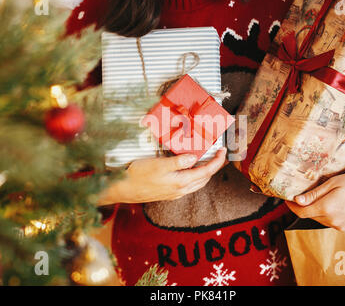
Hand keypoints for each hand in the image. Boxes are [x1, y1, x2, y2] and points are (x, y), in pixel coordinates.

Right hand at [98, 148, 227, 204]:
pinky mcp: (168, 193)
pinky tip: (189, 169)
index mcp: (181, 182)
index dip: (217, 162)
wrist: (122, 190)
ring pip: (197, 183)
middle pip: (204, 178)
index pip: (206, 172)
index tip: (223, 152)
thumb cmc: (137, 176)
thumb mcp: (158, 165)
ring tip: (207, 160)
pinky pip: (188, 185)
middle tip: (218, 155)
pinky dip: (194, 176)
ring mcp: (174, 193)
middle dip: (214, 167)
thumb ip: (178, 161)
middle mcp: (180, 190)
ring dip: (205, 172)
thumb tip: (194, 158)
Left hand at [285, 171, 344, 230]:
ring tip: (316, 197)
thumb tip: (297, 200)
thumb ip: (314, 194)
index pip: (301, 212)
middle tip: (300, 194)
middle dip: (302, 206)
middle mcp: (332, 220)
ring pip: (319, 219)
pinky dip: (324, 213)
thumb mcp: (334, 183)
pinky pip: (329, 221)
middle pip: (309, 216)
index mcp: (327, 208)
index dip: (291, 206)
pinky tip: (329, 203)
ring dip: (314, 210)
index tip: (286, 198)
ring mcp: (340, 225)